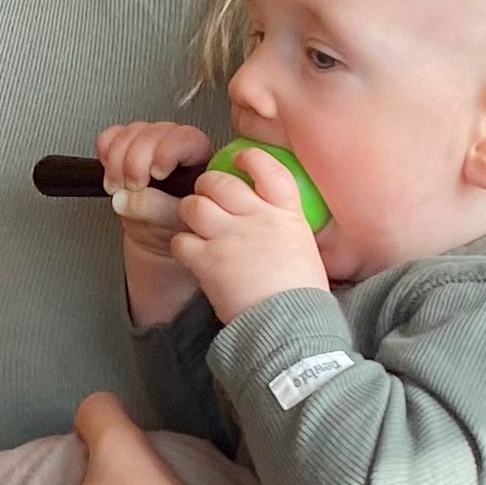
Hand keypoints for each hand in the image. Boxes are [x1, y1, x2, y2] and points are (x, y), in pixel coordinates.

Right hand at [98, 120, 209, 325]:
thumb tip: (129, 196)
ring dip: (117, 161)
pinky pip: (110, 138)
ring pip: (130, 134)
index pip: (185, 139)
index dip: (166, 151)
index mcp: (199, 160)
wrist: (160, 241)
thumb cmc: (177, 231)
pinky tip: (111, 173)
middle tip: (132, 187)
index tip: (156, 173)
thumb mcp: (175, 226)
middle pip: (152, 133)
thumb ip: (156, 209)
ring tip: (119, 187)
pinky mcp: (126, 151)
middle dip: (134, 161)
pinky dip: (105, 153)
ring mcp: (149, 147)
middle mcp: (175, 148)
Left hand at [170, 155, 331, 320]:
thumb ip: (284, 227)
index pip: (269, 169)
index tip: (240, 159)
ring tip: (196, 226)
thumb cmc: (302, 294)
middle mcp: (256, 218)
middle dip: (208, 187)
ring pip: (194, 206)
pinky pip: (181, 240)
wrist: (291, 326)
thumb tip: (272, 222)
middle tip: (207, 198)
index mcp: (286, 214)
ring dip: (190, 214)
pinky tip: (192, 256)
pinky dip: (182, 247)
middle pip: (220, 182)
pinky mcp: (208, 260)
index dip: (250, 158)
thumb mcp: (304, 248)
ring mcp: (230, 237)